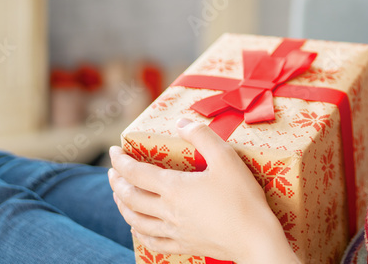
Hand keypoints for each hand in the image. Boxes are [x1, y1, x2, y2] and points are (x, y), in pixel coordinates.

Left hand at [108, 118, 298, 263]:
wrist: (254, 238)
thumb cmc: (242, 197)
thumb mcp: (226, 158)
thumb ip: (202, 136)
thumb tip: (181, 123)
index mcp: (174, 188)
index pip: (136, 173)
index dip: (121, 162)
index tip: (114, 152)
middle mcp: (168, 211)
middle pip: (131, 197)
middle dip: (117, 183)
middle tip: (113, 171)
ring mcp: (174, 231)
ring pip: (136, 221)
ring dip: (122, 206)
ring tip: (119, 196)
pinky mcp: (184, 245)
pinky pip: (152, 242)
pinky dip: (139, 233)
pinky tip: (138, 228)